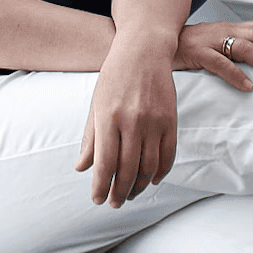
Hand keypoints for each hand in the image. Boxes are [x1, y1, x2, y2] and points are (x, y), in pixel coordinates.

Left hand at [75, 45, 177, 207]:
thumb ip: (90, 138)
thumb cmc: (114, 76)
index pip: (104, 163)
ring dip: (140, 186)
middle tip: (115, 203)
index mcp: (108, 117)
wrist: (143, 50)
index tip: (98, 199)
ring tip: (131, 194)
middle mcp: (132, 121)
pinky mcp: (170, 120)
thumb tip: (81, 168)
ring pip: (149, 167)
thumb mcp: (96, 104)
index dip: (101, 186)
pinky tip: (153, 180)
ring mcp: (154, 121)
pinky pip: (168, 155)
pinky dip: (161, 172)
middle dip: (120, 192)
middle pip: (128, 170)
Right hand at [174, 20, 252, 91]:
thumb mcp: (216, 42)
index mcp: (230, 28)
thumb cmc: (189, 46)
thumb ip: (236, 47)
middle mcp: (224, 31)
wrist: (154, 41)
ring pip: (244, 48)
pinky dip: (235, 74)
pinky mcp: (196, 54)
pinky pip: (218, 64)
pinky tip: (248, 87)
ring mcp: (210, 42)